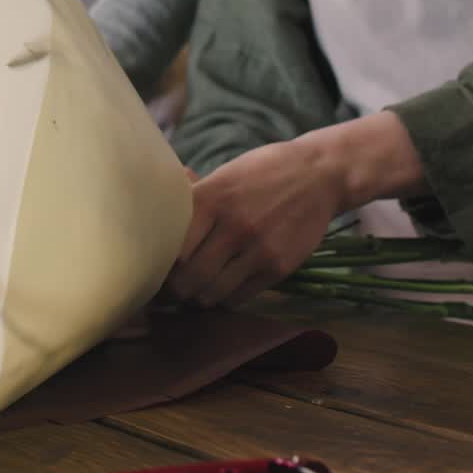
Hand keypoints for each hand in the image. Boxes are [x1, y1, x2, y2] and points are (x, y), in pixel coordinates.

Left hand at [167, 139, 346, 307]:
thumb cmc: (261, 173)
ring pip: (210, 294)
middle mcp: (232, 225)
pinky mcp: (279, 267)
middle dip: (173, 290)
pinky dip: (224, 298)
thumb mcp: (222, 176)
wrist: (319, 174)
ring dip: (198, 298)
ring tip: (195, 290)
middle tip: (170, 290)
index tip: (153, 270)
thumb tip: (153, 216)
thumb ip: (191, 200)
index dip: (157, 266)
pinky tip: (222, 288)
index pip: (169, 249)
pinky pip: (238, 298)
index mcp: (210, 199)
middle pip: (186, 278)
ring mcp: (258, 248)